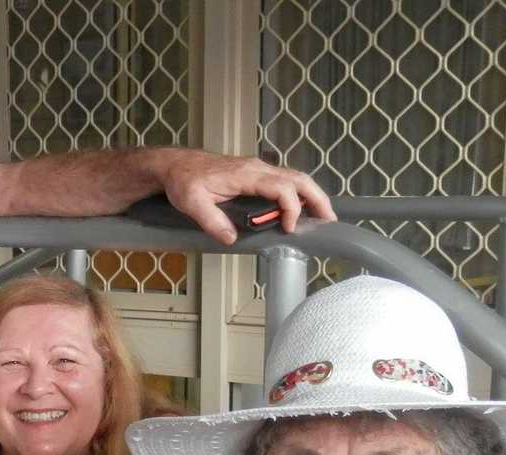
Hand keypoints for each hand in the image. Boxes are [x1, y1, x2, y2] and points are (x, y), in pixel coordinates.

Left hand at [159, 151, 335, 244]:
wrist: (176, 165)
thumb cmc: (184, 180)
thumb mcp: (192, 203)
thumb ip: (212, 221)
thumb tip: (232, 238)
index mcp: (246, 174)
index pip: (281, 187)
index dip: (291, 208)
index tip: (288, 229)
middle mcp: (257, 168)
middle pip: (298, 178)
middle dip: (318, 199)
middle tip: (329, 221)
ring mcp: (258, 169)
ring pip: (295, 177)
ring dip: (312, 195)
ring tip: (323, 217)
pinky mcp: (256, 174)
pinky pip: (285, 180)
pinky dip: (299, 193)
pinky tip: (302, 209)